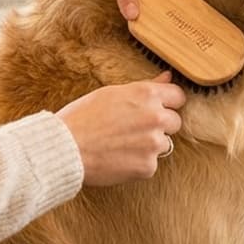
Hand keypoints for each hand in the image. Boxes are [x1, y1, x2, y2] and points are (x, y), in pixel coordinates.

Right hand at [56, 73, 184, 185]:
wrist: (65, 148)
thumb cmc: (82, 117)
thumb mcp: (112, 93)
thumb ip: (145, 87)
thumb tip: (168, 77)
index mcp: (147, 95)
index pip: (179, 96)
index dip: (168, 104)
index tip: (158, 109)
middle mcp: (155, 117)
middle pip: (175, 122)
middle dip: (159, 126)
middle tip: (133, 130)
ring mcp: (154, 143)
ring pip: (163, 144)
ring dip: (149, 146)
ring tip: (122, 145)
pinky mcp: (148, 166)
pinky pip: (150, 164)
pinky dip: (138, 164)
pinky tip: (118, 159)